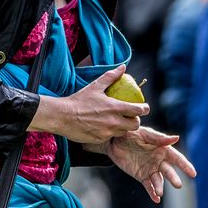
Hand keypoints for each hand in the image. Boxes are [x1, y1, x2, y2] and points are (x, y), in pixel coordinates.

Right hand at [30, 64, 148, 143]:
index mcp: (115, 108)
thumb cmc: (79, 100)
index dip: (144, 109)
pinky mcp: (101, 140)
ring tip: (116, 120)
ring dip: (123, 127)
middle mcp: (114, 122)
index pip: (139, 110)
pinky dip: (110, 132)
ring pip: (124, 132)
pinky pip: (111, 137)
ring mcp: (108, 132)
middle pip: (135, 125)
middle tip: (130, 116)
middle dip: (135, 120)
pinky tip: (103, 126)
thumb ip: (111, 77)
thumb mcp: (95, 86)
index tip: (144, 107)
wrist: (63, 116)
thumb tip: (122, 67)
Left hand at [105, 126, 195, 202]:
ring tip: (160, 193)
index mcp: (162, 149)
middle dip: (173, 178)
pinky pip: (149, 186)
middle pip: (169, 171)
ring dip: (160, 187)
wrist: (113, 142)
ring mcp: (151, 169)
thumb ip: (158, 138)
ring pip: (158, 180)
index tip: (193, 174)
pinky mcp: (141, 176)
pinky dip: (152, 193)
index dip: (185, 165)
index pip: (177, 158)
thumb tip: (176, 138)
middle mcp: (159, 161)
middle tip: (178, 185)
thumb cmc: (130, 134)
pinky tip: (156, 200)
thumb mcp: (143, 133)